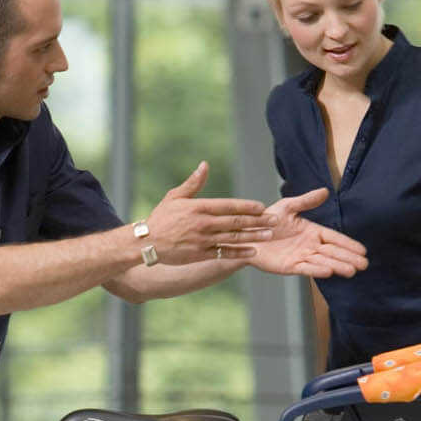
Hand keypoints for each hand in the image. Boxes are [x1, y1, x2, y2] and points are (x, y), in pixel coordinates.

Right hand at [141, 162, 279, 265]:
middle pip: (236, 221)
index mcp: (199, 207)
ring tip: (269, 235)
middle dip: (258, 220)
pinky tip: (252, 251)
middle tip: (274, 220)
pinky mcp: (200, 254)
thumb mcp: (175, 197)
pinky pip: (224, 253)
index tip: (262, 207)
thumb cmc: (161, 218)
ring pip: (233, 237)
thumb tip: (204, 165)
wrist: (146, 242)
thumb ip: (193, 183)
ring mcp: (202, 240)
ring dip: (253, 236)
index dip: (247, 206)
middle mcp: (203, 223)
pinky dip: (239, 252)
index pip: (229, 205)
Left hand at [250, 188, 368, 277]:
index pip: (334, 238)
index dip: (348, 244)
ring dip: (338, 266)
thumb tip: (325, 190)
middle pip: (333, 252)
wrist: (247, 235)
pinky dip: (317, 270)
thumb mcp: (287, 207)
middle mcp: (309, 245)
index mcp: (312, 231)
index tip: (363, 250)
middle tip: (364, 264)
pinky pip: (306, 268)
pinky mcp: (290, 266)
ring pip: (323, 262)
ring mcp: (301, 257)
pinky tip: (330, 271)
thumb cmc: (266, 220)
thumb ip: (306, 201)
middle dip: (349, 258)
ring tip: (352, 271)